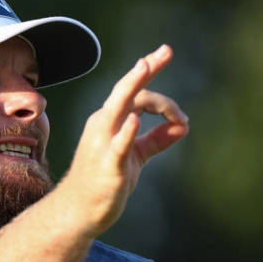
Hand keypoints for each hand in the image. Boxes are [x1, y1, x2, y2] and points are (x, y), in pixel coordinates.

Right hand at [58, 44, 188, 236]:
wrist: (79, 210)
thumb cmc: (105, 181)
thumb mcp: (135, 157)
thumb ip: (156, 140)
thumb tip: (182, 127)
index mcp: (109, 120)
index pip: (133, 92)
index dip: (151, 76)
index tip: (164, 55)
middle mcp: (104, 125)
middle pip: (126, 90)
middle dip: (145, 69)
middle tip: (166, 51)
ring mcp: (104, 143)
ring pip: (118, 107)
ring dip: (132, 86)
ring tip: (145, 66)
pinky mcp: (109, 164)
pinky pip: (118, 144)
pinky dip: (127, 131)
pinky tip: (135, 120)